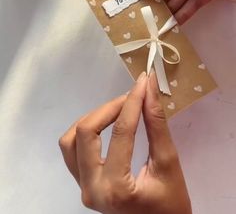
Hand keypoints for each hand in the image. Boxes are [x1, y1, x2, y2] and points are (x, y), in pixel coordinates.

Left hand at [59, 71, 190, 213]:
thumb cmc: (170, 204)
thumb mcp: (168, 163)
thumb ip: (157, 124)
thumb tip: (148, 89)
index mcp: (116, 187)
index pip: (121, 132)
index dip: (133, 102)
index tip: (142, 83)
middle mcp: (91, 188)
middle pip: (85, 132)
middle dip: (109, 108)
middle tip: (131, 97)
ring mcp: (82, 187)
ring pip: (70, 140)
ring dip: (92, 118)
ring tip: (117, 111)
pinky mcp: (81, 184)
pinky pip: (71, 150)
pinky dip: (85, 131)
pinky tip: (104, 126)